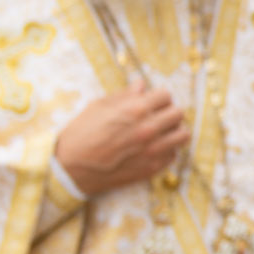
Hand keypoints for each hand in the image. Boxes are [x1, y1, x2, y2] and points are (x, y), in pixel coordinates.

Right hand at [55, 85, 188, 196]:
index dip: (158, 97)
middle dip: (168, 112)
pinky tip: (154, 149)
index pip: (166, 95)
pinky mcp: (151, 168)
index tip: (151, 102)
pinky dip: (167, 150)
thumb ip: (124, 95)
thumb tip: (141, 85)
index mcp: (136, 109)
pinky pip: (173, 155)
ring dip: (173, 131)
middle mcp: (149, 129)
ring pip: (182, 135)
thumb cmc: (81, 134)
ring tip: (161, 132)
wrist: (70, 168)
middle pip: (178, 113)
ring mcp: (152, 150)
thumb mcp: (98, 106)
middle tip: (157, 116)